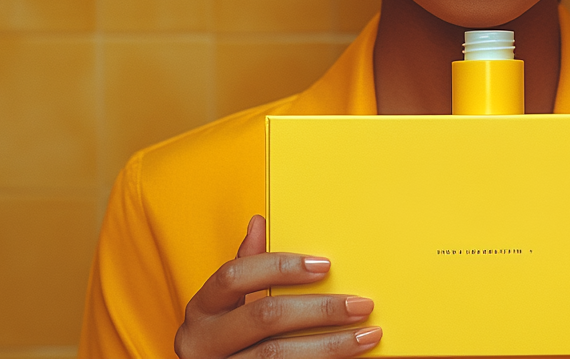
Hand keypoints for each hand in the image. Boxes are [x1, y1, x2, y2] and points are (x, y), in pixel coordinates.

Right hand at [175, 215, 381, 358]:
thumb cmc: (223, 339)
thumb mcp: (225, 304)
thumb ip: (246, 267)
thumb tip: (258, 223)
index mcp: (202, 309)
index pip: (235, 277)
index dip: (279, 267)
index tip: (325, 265)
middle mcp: (203, 341)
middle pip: (265, 317)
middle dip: (319, 309)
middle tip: (360, 304)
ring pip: (279, 355)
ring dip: (330, 344)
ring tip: (366, 335)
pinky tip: (348, 357)